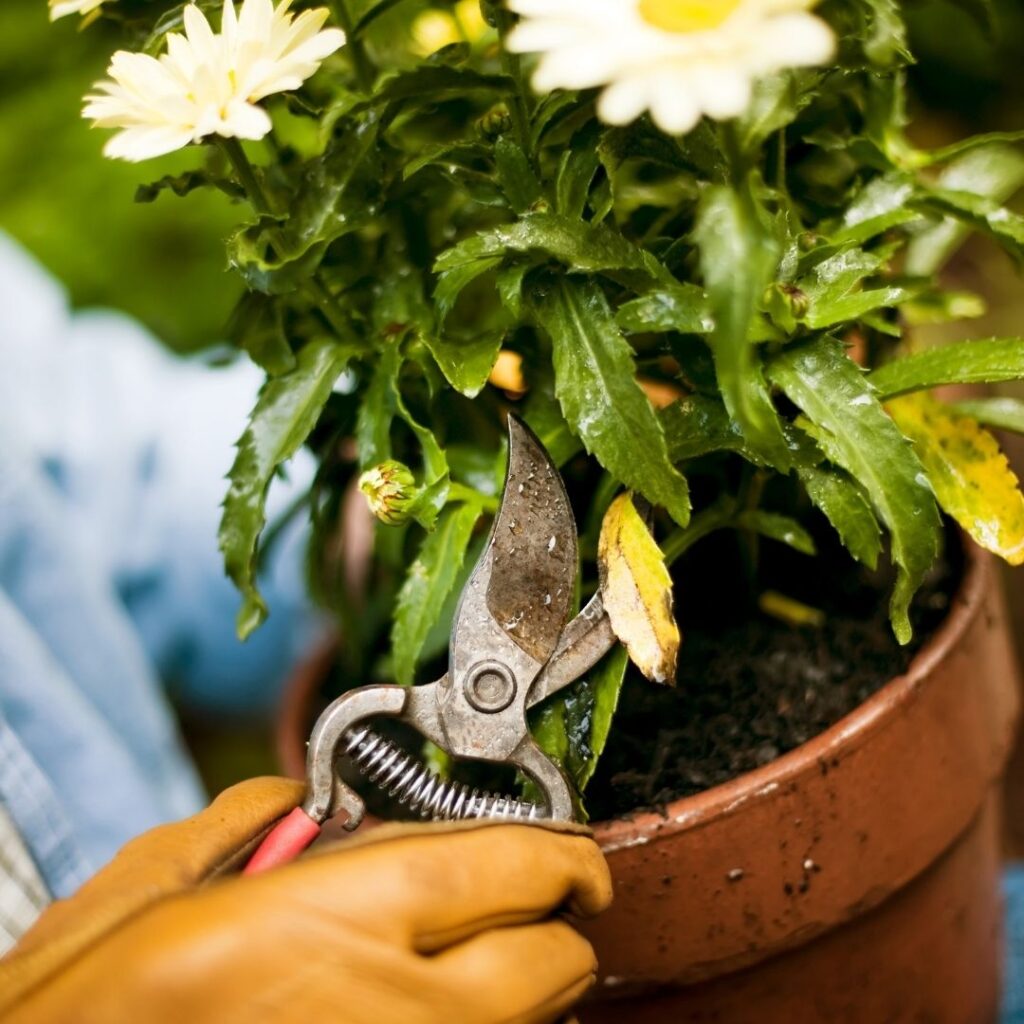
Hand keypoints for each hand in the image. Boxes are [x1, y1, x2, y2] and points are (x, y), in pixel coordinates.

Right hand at [0, 778, 611, 1023]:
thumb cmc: (79, 1015)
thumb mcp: (148, 891)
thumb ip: (244, 829)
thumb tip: (295, 806)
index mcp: (330, 925)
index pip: (515, 867)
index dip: (565, 853)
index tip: (572, 852)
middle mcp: (391, 1016)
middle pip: (556, 966)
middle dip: (555, 929)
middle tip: (526, 906)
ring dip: (521, 994)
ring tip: (468, 966)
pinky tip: (421, 1014)